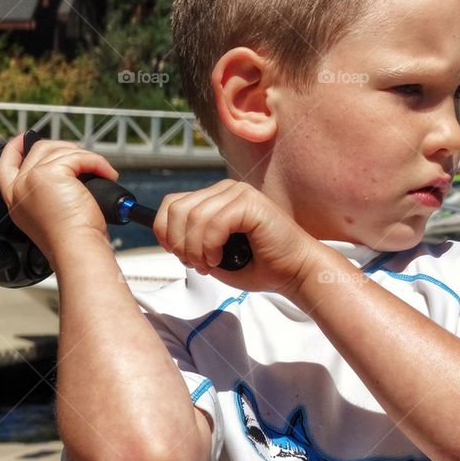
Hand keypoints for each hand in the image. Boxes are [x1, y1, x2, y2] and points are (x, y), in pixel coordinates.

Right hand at [0, 134, 120, 266]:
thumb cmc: (70, 239)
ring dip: (86, 157)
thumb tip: (68, 171)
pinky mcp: (50, 173)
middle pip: (39, 150)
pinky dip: (98, 162)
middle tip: (84, 160)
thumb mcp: (48, 214)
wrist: (75, 250)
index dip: (14, 148)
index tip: (24, 138)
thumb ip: (46, 193)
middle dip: (64, 148)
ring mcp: (32, 178)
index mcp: (14, 199)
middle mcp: (18, 187)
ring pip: (61, 150)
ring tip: (101, 173)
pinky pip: (80, 157)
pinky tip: (108, 175)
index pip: (4, 165)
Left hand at [155, 179, 320, 293]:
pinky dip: (210, 247)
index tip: (176, 254)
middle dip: (178, 243)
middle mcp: (226, 189)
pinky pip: (214, 223)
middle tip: (195, 264)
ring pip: (193, 217)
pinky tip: (219, 259)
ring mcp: (239, 193)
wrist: (295, 271)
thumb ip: (192, 241)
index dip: (164, 230)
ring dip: (195, 249)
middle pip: (177, 209)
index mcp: (216, 198)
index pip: (172, 203)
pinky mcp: (249, 203)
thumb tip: (166, 239)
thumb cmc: (260, 265)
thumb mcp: (214, 253)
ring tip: (208, 265)